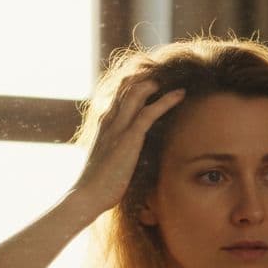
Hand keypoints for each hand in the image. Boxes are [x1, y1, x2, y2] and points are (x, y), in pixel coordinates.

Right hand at [63, 80, 185, 221]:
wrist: (87, 195)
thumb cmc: (97, 185)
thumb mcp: (107, 162)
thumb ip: (116, 151)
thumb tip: (127, 155)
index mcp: (103, 125)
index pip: (117, 96)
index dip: (133, 84)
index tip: (149, 79)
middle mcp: (109, 121)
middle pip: (126, 87)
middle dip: (144, 77)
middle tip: (162, 72)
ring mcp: (118, 128)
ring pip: (136, 94)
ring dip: (155, 83)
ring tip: (172, 78)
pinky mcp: (129, 138)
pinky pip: (150, 112)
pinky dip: (167, 101)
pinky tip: (180, 95)